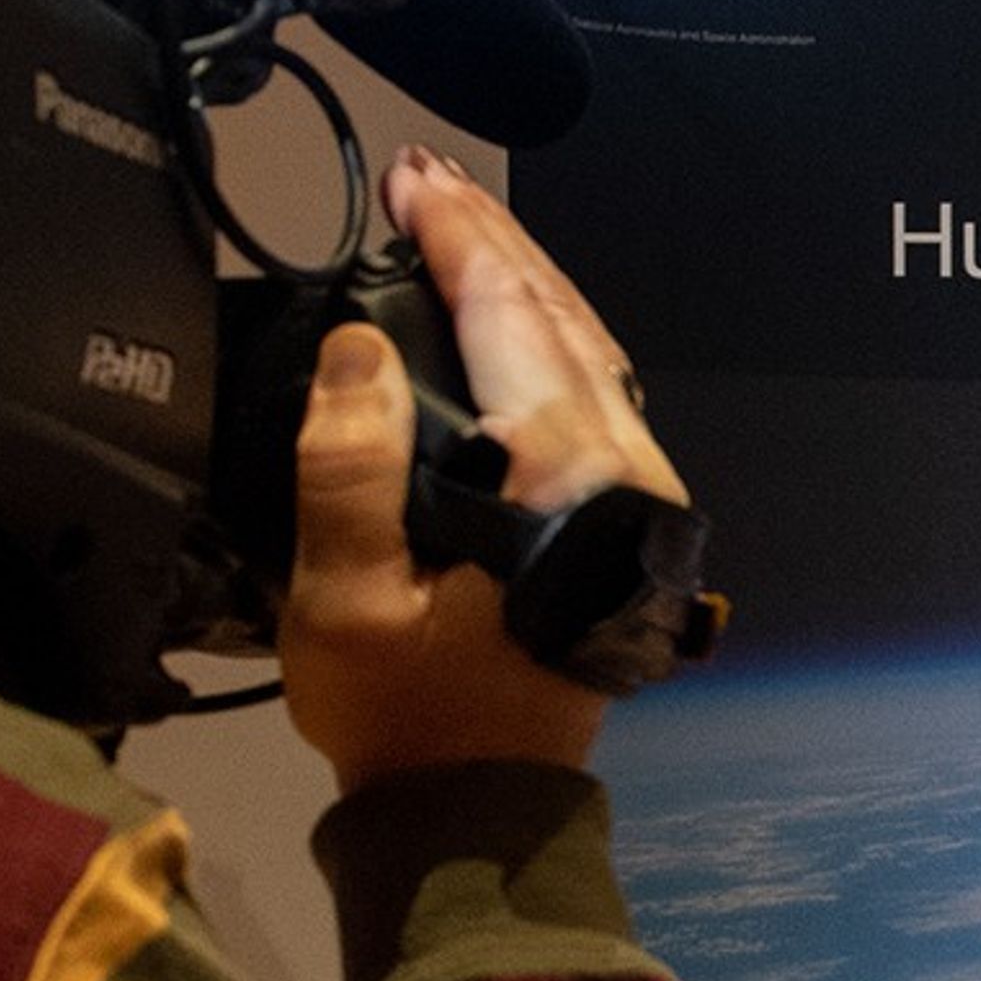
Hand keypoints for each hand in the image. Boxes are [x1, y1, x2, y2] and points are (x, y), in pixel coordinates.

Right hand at [275, 148, 684, 792]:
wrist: (478, 802)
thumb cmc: (404, 710)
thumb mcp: (345, 598)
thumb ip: (348, 466)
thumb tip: (357, 345)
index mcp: (559, 476)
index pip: (508, 312)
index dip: (455, 235)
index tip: (405, 178)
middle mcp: (619, 469)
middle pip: (560, 314)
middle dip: (492, 239)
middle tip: (425, 179)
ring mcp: (635, 492)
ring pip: (589, 346)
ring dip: (524, 277)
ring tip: (461, 224)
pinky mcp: (627, 517)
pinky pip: (597, 389)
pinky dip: (549, 332)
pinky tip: (508, 314)